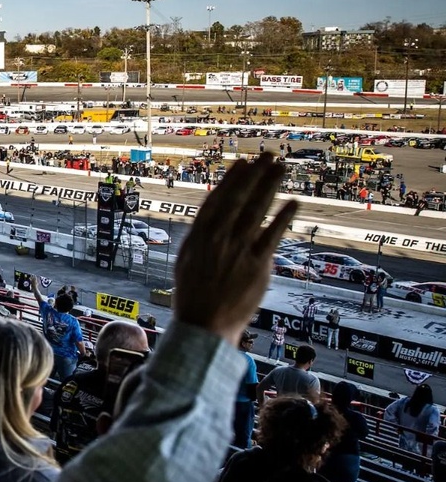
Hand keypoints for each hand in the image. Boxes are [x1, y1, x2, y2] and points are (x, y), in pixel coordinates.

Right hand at [174, 154, 297, 343]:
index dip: (232, 180)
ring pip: (257, 210)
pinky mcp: (257, 265)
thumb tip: (212, 218)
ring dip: (270, 186)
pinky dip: (284, 217)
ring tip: (281, 168)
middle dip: (254, 175)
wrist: (204, 325)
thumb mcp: (186, 260)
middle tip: (268, 156)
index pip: (217, 199)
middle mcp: (218, 238)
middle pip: (239, 199)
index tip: (243, 164)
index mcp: (198, 235)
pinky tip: (293, 202)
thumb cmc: (193, 295)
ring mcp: (238, 250)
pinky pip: (273, 236)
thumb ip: (200, 237)